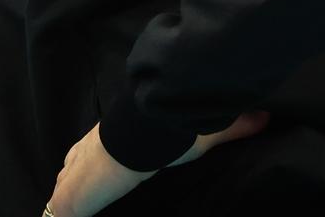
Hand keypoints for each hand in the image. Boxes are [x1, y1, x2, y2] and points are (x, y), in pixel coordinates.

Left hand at [42, 111, 267, 216]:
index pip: (93, 148)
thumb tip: (265, 116)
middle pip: (71, 167)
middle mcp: (89, 153)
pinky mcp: (71, 196)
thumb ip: (231, 127)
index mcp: (112, 138)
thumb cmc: (165, 131)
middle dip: (73, 181)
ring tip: (68, 212)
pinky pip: (59, 212)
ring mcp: (76, 175)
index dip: (90, 159)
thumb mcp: (200, 133)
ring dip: (67, 200)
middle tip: (77, 198)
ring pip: (64, 189)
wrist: (137, 136)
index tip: (94, 168)